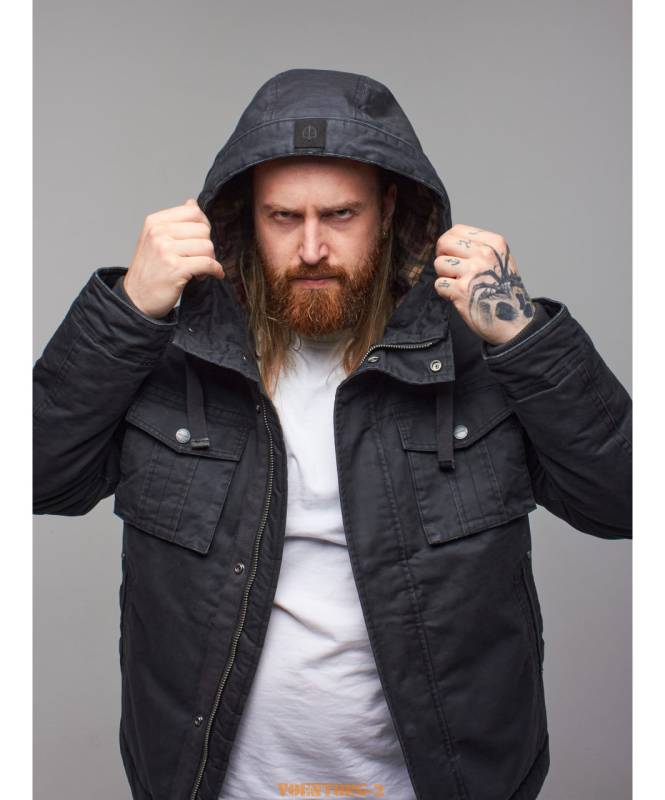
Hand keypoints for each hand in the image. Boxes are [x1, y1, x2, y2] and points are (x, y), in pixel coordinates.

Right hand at [124, 198, 224, 317]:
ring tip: (198, 270)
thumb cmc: (149, 271)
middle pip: (203, 229)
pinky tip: (210, 275)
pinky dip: (215, 270)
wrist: (136, 299)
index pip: (193, 211)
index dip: (203, 226)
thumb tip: (192, 202)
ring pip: (207, 246)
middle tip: (199, 259)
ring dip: (210, 260)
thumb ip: (174, 222)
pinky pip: (208, 263)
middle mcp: (159, 233)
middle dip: (207, 246)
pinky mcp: (175, 268)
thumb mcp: (155, 239)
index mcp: (155, 222)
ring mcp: (166, 250)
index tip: (200, 240)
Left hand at [433, 224, 534, 345]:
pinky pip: (439, 284)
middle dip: (443, 256)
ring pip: (439, 264)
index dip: (449, 242)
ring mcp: (472, 272)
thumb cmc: (506, 293)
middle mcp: (485, 254)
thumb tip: (450, 243)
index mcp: (495, 243)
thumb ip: (479, 248)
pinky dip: (445, 292)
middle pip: (444, 243)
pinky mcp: (461, 291)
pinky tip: (458, 297)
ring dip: (445, 276)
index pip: (457, 230)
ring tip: (460, 284)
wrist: (515, 322)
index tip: (451, 253)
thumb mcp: (502, 261)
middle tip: (451, 270)